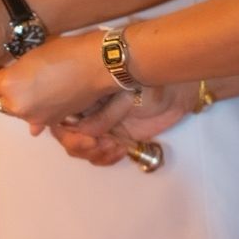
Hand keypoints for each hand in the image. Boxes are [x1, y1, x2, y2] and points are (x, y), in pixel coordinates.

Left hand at [0, 31, 111, 129]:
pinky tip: (40, 98)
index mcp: (8, 84)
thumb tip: (4, 80)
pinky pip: (32, 119)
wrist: (96, 66)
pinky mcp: (49, 122)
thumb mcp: (30, 54)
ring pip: (11, 112)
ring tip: (24, 87)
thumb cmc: (64, 51)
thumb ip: (12, 70)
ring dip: (12, 102)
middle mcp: (17, 105)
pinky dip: (32, 110)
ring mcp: (33, 117)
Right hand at [50, 82, 194, 165]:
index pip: (61, 117)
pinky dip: (107, 157)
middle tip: (96, 145)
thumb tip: (83, 132)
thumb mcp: (122, 93)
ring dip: (94, 153)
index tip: (83, 139)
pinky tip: (119, 151)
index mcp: (83, 94)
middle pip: (68, 137)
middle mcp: (88, 112)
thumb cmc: (149, 81)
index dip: (65, 132)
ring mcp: (102, 127)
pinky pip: (102, 155)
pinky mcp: (117, 139)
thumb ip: (103, 114)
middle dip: (79, 145)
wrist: (177, 88)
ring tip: (112, 146)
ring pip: (84, 149)